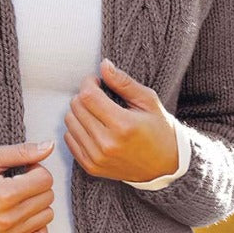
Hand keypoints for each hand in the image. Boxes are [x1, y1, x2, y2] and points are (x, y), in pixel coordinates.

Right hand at [0, 140, 55, 232]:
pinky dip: (37, 226)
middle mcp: (7, 218)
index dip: (36, 169)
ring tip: (18, 198)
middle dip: (37, 186)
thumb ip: (22, 151)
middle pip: (48, 197)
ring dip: (37, 204)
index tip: (22, 170)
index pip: (45, 179)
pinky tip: (23, 216)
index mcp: (4, 194)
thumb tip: (49, 146)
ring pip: (47, 216)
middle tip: (18, 182)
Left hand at [63, 58, 178, 182]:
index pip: (88, 96)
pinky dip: (77, 129)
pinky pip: (69, 139)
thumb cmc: (159, 131)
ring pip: (70, 122)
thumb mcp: (148, 101)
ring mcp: (97, 158)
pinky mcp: (91, 167)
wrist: (165, 166)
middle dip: (84, 95)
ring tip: (96, 111)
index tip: (96, 81)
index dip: (88, 83)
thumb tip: (104, 65)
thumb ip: (124, 82)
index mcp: (123, 125)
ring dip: (79, 111)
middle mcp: (107, 144)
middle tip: (98, 95)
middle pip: (76, 107)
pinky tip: (92, 126)